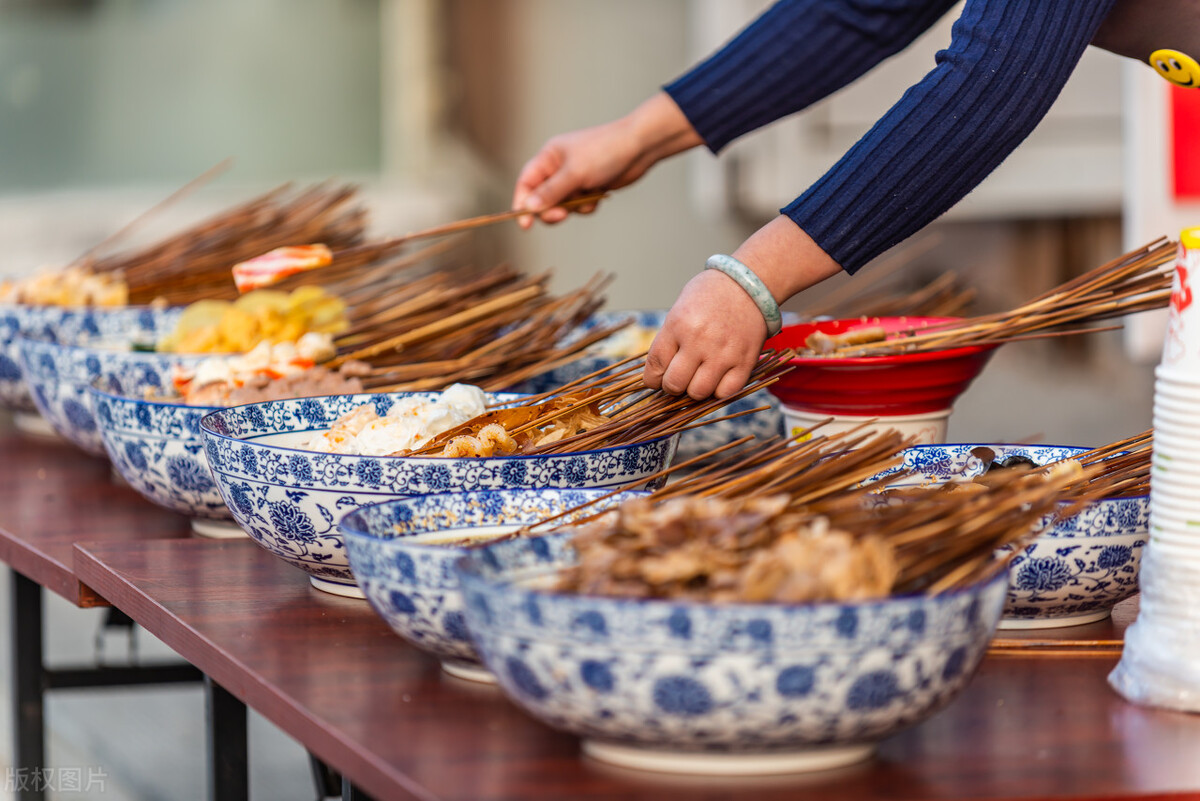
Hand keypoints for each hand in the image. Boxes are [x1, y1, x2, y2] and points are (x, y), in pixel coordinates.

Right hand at [512, 92, 702, 227]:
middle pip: (542, 199)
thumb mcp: (575, 173)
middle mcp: (558, 168)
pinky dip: (587, 205)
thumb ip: (551, 192)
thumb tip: (529, 208)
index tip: (526, 224)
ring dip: (574, 207)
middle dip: (552, 210)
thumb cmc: (605, 151)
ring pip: (562, 205)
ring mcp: (574, 178)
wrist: (639, 147)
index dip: (523, 204)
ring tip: (589, 196)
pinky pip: (580, 206)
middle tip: (563, 216)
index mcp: (549, 157)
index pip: (526, 183)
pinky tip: (599, 194)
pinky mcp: (589, 187)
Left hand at [645, 217, 842, 398]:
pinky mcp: (745, 361)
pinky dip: (719, 391)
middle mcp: (699, 340)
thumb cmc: (710, 295)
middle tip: (678, 379)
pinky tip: (717, 379)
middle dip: (672, 387)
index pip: (655, 366)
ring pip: (699, 393)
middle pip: (674, 384)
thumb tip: (659, 373)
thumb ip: (669, 340)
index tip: (657, 380)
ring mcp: (723, 353)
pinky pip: (726, 393)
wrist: (750, 284)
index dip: (652, 380)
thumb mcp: (680, 309)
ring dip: (695, 391)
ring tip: (698, 379)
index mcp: (678, 324)